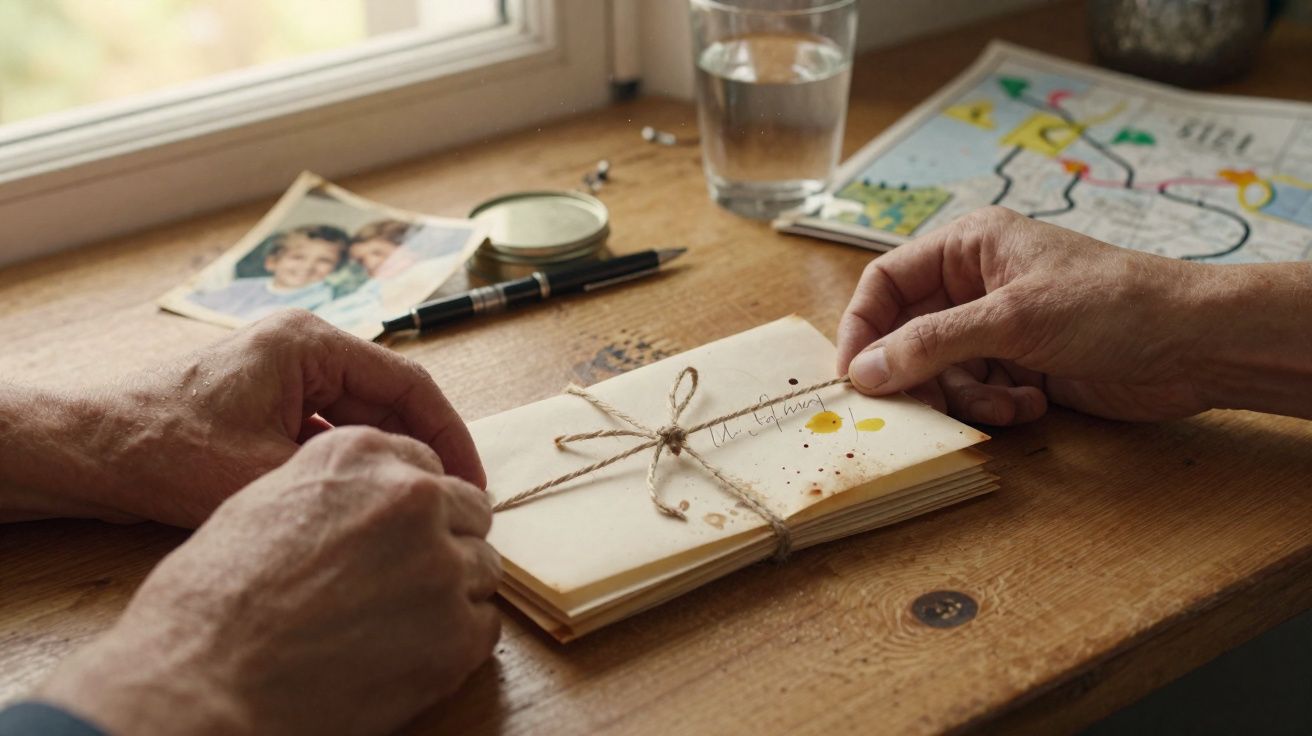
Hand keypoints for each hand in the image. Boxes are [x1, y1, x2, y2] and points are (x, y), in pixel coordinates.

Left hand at [1, 309, 484, 525]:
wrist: (90, 450)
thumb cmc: (167, 450)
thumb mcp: (268, 471)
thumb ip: (347, 477)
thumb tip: (414, 499)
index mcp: (310, 343)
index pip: (409, 384)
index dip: (450, 436)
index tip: (471, 483)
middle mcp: (304, 347)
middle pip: (389, 398)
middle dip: (422, 451)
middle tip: (452, 505)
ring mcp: (285, 372)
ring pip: (362, 416)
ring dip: (389, 458)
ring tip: (416, 507)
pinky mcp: (269, 400)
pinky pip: (330, 428)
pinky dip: (353, 463)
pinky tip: (367, 502)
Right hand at [37, 427, 501, 735]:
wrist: (200, 681)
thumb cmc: (210, 601)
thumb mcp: (264, 504)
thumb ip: (334, 490)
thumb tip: (370, 504)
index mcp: (359, 453)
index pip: (427, 467)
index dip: (413, 508)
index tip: (399, 534)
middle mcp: (411, 496)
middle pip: (468, 510)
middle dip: (443, 542)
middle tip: (402, 583)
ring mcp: (441, 563)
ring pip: (482, 568)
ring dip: (451, 592)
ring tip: (394, 625)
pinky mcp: (456, 632)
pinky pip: (484, 626)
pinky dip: (454, 642)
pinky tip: (403, 656)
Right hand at [836, 207, 1221, 423]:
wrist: (1196, 345)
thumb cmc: (1111, 305)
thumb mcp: (1011, 319)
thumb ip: (931, 344)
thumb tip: (863, 372)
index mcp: (968, 247)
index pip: (886, 282)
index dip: (862, 327)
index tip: (853, 375)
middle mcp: (976, 285)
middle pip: (907, 334)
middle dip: (916, 374)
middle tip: (921, 409)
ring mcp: (999, 327)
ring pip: (941, 372)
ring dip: (965, 397)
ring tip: (1004, 404)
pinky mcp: (1022, 365)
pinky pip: (978, 393)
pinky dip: (996, 407)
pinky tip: (1033, 404)